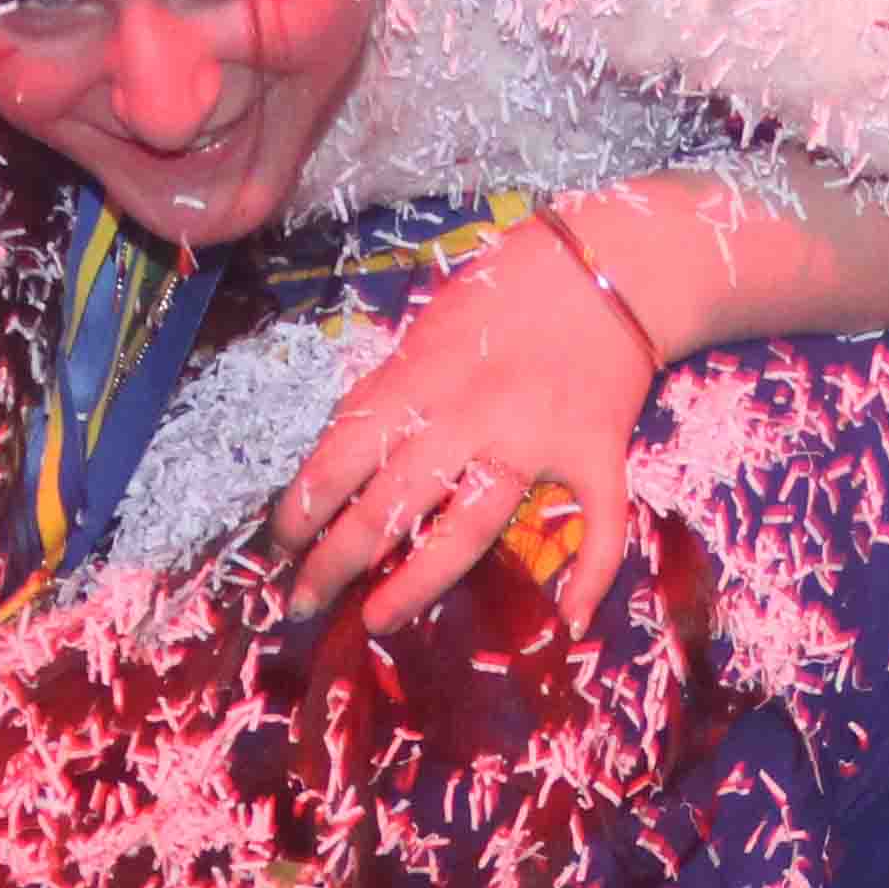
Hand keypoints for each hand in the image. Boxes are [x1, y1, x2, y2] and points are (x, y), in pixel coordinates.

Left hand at [271, 211, 668, 633]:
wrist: (610, 264)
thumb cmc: (508, 289)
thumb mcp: (427, 328)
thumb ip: (390, 390)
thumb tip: (344, 449)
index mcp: (418, 379)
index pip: (342, 456)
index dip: (302, 508)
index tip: (278, 546)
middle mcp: (469, 416)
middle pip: (390, 504)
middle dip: (336, 561)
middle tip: (303, 601)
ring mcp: (534, 440)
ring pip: (469, 528)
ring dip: (417, 582)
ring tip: (377, 621)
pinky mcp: (596, 452)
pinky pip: (600, 521)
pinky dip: (593, 573)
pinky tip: (569, 622)